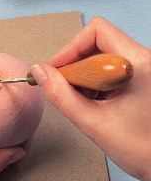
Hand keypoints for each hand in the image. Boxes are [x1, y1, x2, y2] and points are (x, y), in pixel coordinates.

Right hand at [30, 16, 150, 180]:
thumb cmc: (144, 149)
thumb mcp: (93, 122)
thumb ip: (61, 95)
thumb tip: (41, 73)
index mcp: (137, 65)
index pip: (97, 31)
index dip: (71, 47)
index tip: (57, 68)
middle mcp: (143, 62)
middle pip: (96, 42)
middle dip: (74, 64)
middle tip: (64, 86)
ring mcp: (141, 70)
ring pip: (100, 56)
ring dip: (82, 75)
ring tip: (81, 100)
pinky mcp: (137, 79)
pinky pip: (107, 69)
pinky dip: (92, 82)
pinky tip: (91, 102)